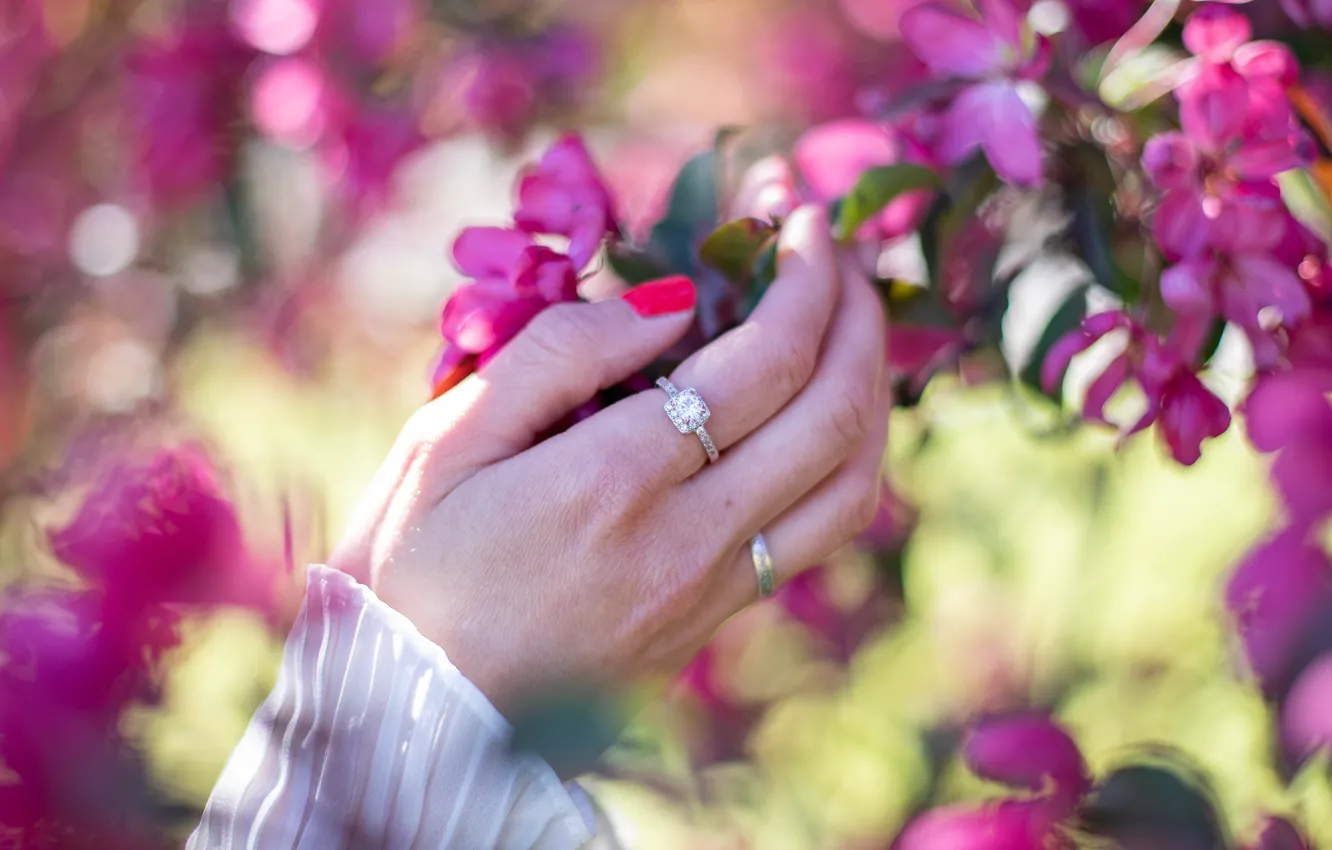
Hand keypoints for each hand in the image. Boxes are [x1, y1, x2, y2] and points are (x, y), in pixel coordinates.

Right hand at [329, 205, 889, 713]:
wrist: (412, 720)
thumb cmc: (407, 570)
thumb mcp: (445, 442)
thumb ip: (557, 358)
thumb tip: (669, 304)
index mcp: (612, 483)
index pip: (763, 362)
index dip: (802, 277)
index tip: (797, 217)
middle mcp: (685, 541)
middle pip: (831, 414)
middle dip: (855, 313)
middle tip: (837, 248)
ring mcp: (711, 591)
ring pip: (851, 486)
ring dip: (872, 390)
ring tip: (852, 323)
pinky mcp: (713, 623)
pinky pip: (818, 535)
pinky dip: (849, 459)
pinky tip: (824, 414)